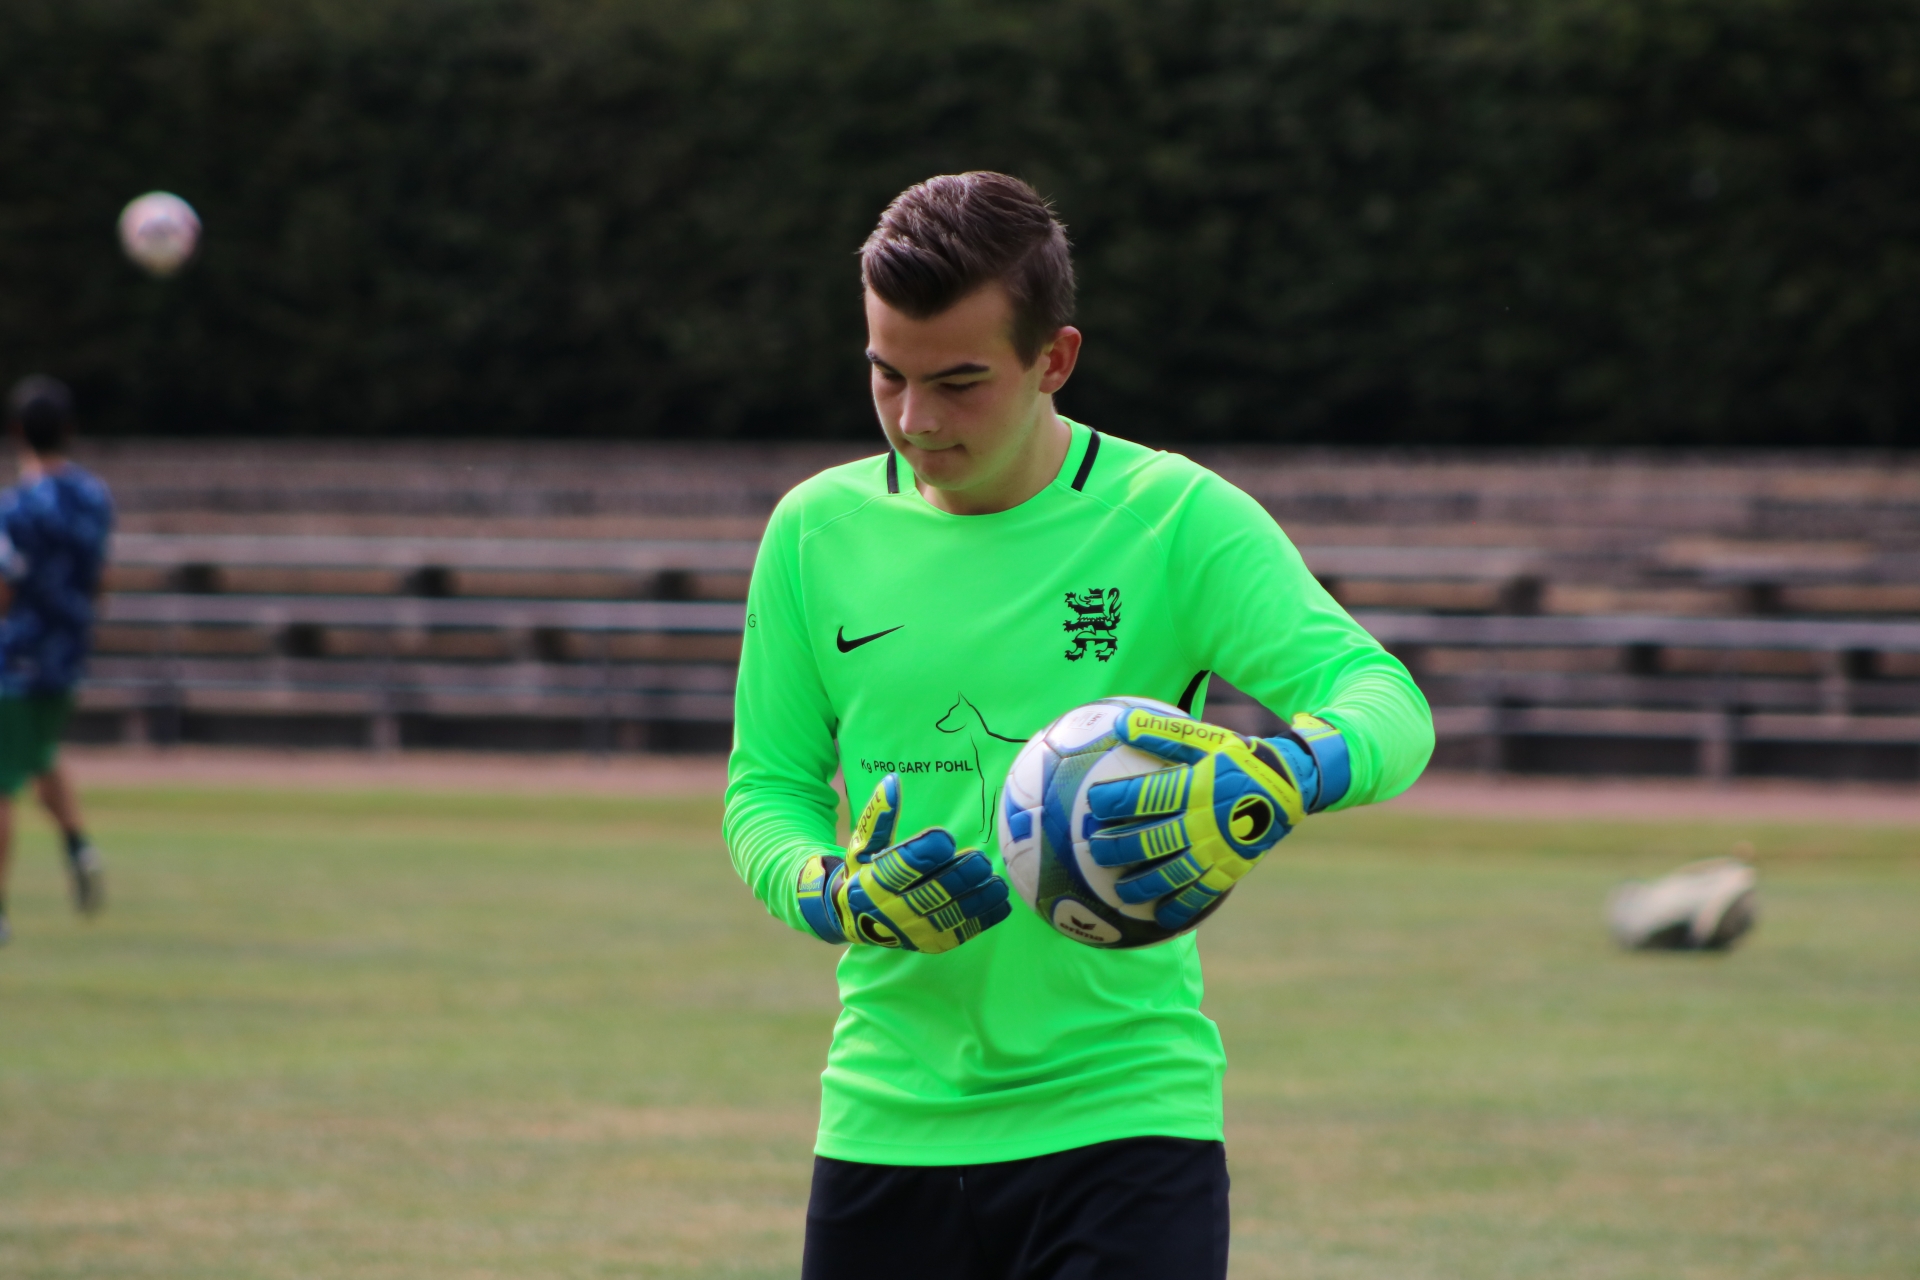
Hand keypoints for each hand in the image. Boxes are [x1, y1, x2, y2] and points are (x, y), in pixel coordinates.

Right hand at [796, 773, 1010, 951]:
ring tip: (997, 883)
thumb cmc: (862, 871)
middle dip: (958, 878)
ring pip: (949, 916)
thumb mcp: (862, 844)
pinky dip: (983, 920)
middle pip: (930, 894)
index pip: (899, 869)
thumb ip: (879, 816)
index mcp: (872, 883)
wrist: (851, 919)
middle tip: (981, 859)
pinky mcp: (931, 943)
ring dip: (976, 900)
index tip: (945, 838)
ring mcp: (913, 931)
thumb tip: (893, 781)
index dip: (923, 854)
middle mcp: (892, 911)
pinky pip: (960, 932)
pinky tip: (1001, 903)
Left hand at [1084, 709, 1348, 930]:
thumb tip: (1121, 721)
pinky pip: (1201, 894)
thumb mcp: (1206, 738)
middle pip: (1148, 841)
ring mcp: (1215, 850)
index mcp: (1192, 788)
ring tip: (1118, 891)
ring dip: (1140, 884)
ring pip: (1170, 874)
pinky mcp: (1230, 869)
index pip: (1142, 797)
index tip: (1090, 804)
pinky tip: (1160, 916)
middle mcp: (1200, 823)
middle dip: (1116, 848)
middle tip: (1093, 850)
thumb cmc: (1241, 758)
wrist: (1291, 785)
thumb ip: (1163, 732)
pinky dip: (1180, 907)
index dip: (1112, 801)